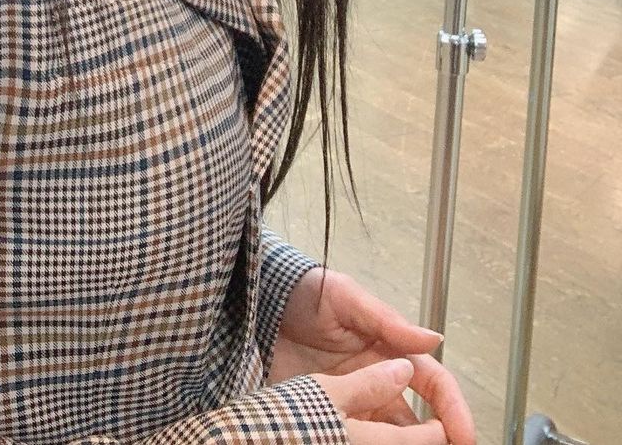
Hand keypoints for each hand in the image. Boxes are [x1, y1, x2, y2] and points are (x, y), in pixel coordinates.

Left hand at [272, 268, 473, 443]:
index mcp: (389, 352)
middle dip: (438, 441)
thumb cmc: (304, 292)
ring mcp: (352, 402)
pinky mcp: (326, 415)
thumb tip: (434, 339)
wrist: (258, 302)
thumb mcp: (345, 298)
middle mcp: (376, 382)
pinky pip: (355, 438)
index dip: (453, 410)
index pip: (433, 384)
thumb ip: (387, 321)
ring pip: (390, 437)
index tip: (463, 437)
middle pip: (418, 422)